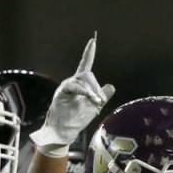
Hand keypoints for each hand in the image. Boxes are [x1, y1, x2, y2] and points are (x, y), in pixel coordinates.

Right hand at [29, 35, 114, 156]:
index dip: (89, 53)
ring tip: (96, 102)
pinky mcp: (61, 92)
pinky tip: (90, 97)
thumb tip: (111, 86)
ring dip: (92, 91)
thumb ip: (102, 96)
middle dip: (96, 88)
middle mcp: (72, 83)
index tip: (92, 40)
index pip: (85, 65)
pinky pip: (74, 86)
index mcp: (80, 85)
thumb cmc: (77, 120)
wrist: (64, 133)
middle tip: (99, 101)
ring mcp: (66, 87)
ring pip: (83, 80)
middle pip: (88, 75)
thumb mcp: (94, 107)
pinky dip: (84, 91)